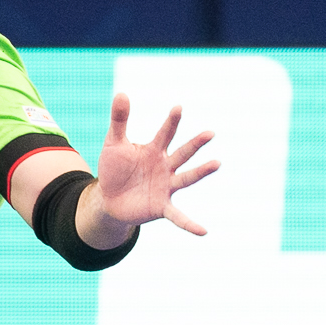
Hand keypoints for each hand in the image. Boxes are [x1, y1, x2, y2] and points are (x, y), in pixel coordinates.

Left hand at [94, 93, 220, 234]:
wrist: (108, 198)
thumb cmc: (115, 168)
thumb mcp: (114, 143)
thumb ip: (119, 120)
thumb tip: (121, 93)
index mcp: (154, 150)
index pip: (165, 133)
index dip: (171, 121)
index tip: (178, 107)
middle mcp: (165, 167)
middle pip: (183, 153)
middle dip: (195, 144)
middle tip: (210, 133)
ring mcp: (166, 187)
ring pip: (186, 178)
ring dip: (201, 171)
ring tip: (217, 163)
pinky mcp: (162, 207)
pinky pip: (178, 217)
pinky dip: (189, 224)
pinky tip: (204, 231)